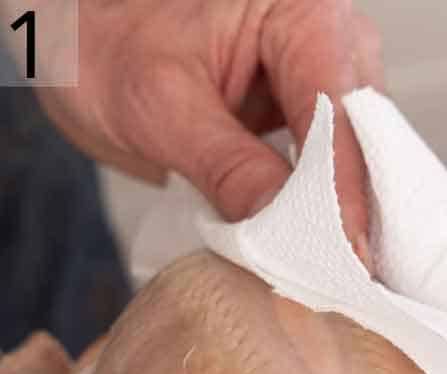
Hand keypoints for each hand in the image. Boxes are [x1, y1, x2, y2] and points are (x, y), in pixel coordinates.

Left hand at [29, 0, 383, 247]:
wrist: (81, 29)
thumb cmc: (106, 37)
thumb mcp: (159, 107)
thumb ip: (230, 168)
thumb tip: (288, 232)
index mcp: (303, 12)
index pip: (340, 114)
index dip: (344, 192)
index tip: (345, 256)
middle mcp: (331, 36)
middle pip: (365, 138)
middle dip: (350, 207)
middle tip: (340, 274)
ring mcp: (328, 74)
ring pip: (359, 158)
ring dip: (339, 212)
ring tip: (326, 266)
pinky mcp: (313, 109)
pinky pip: (336, 164)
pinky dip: (321, 206)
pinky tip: (311, 242)